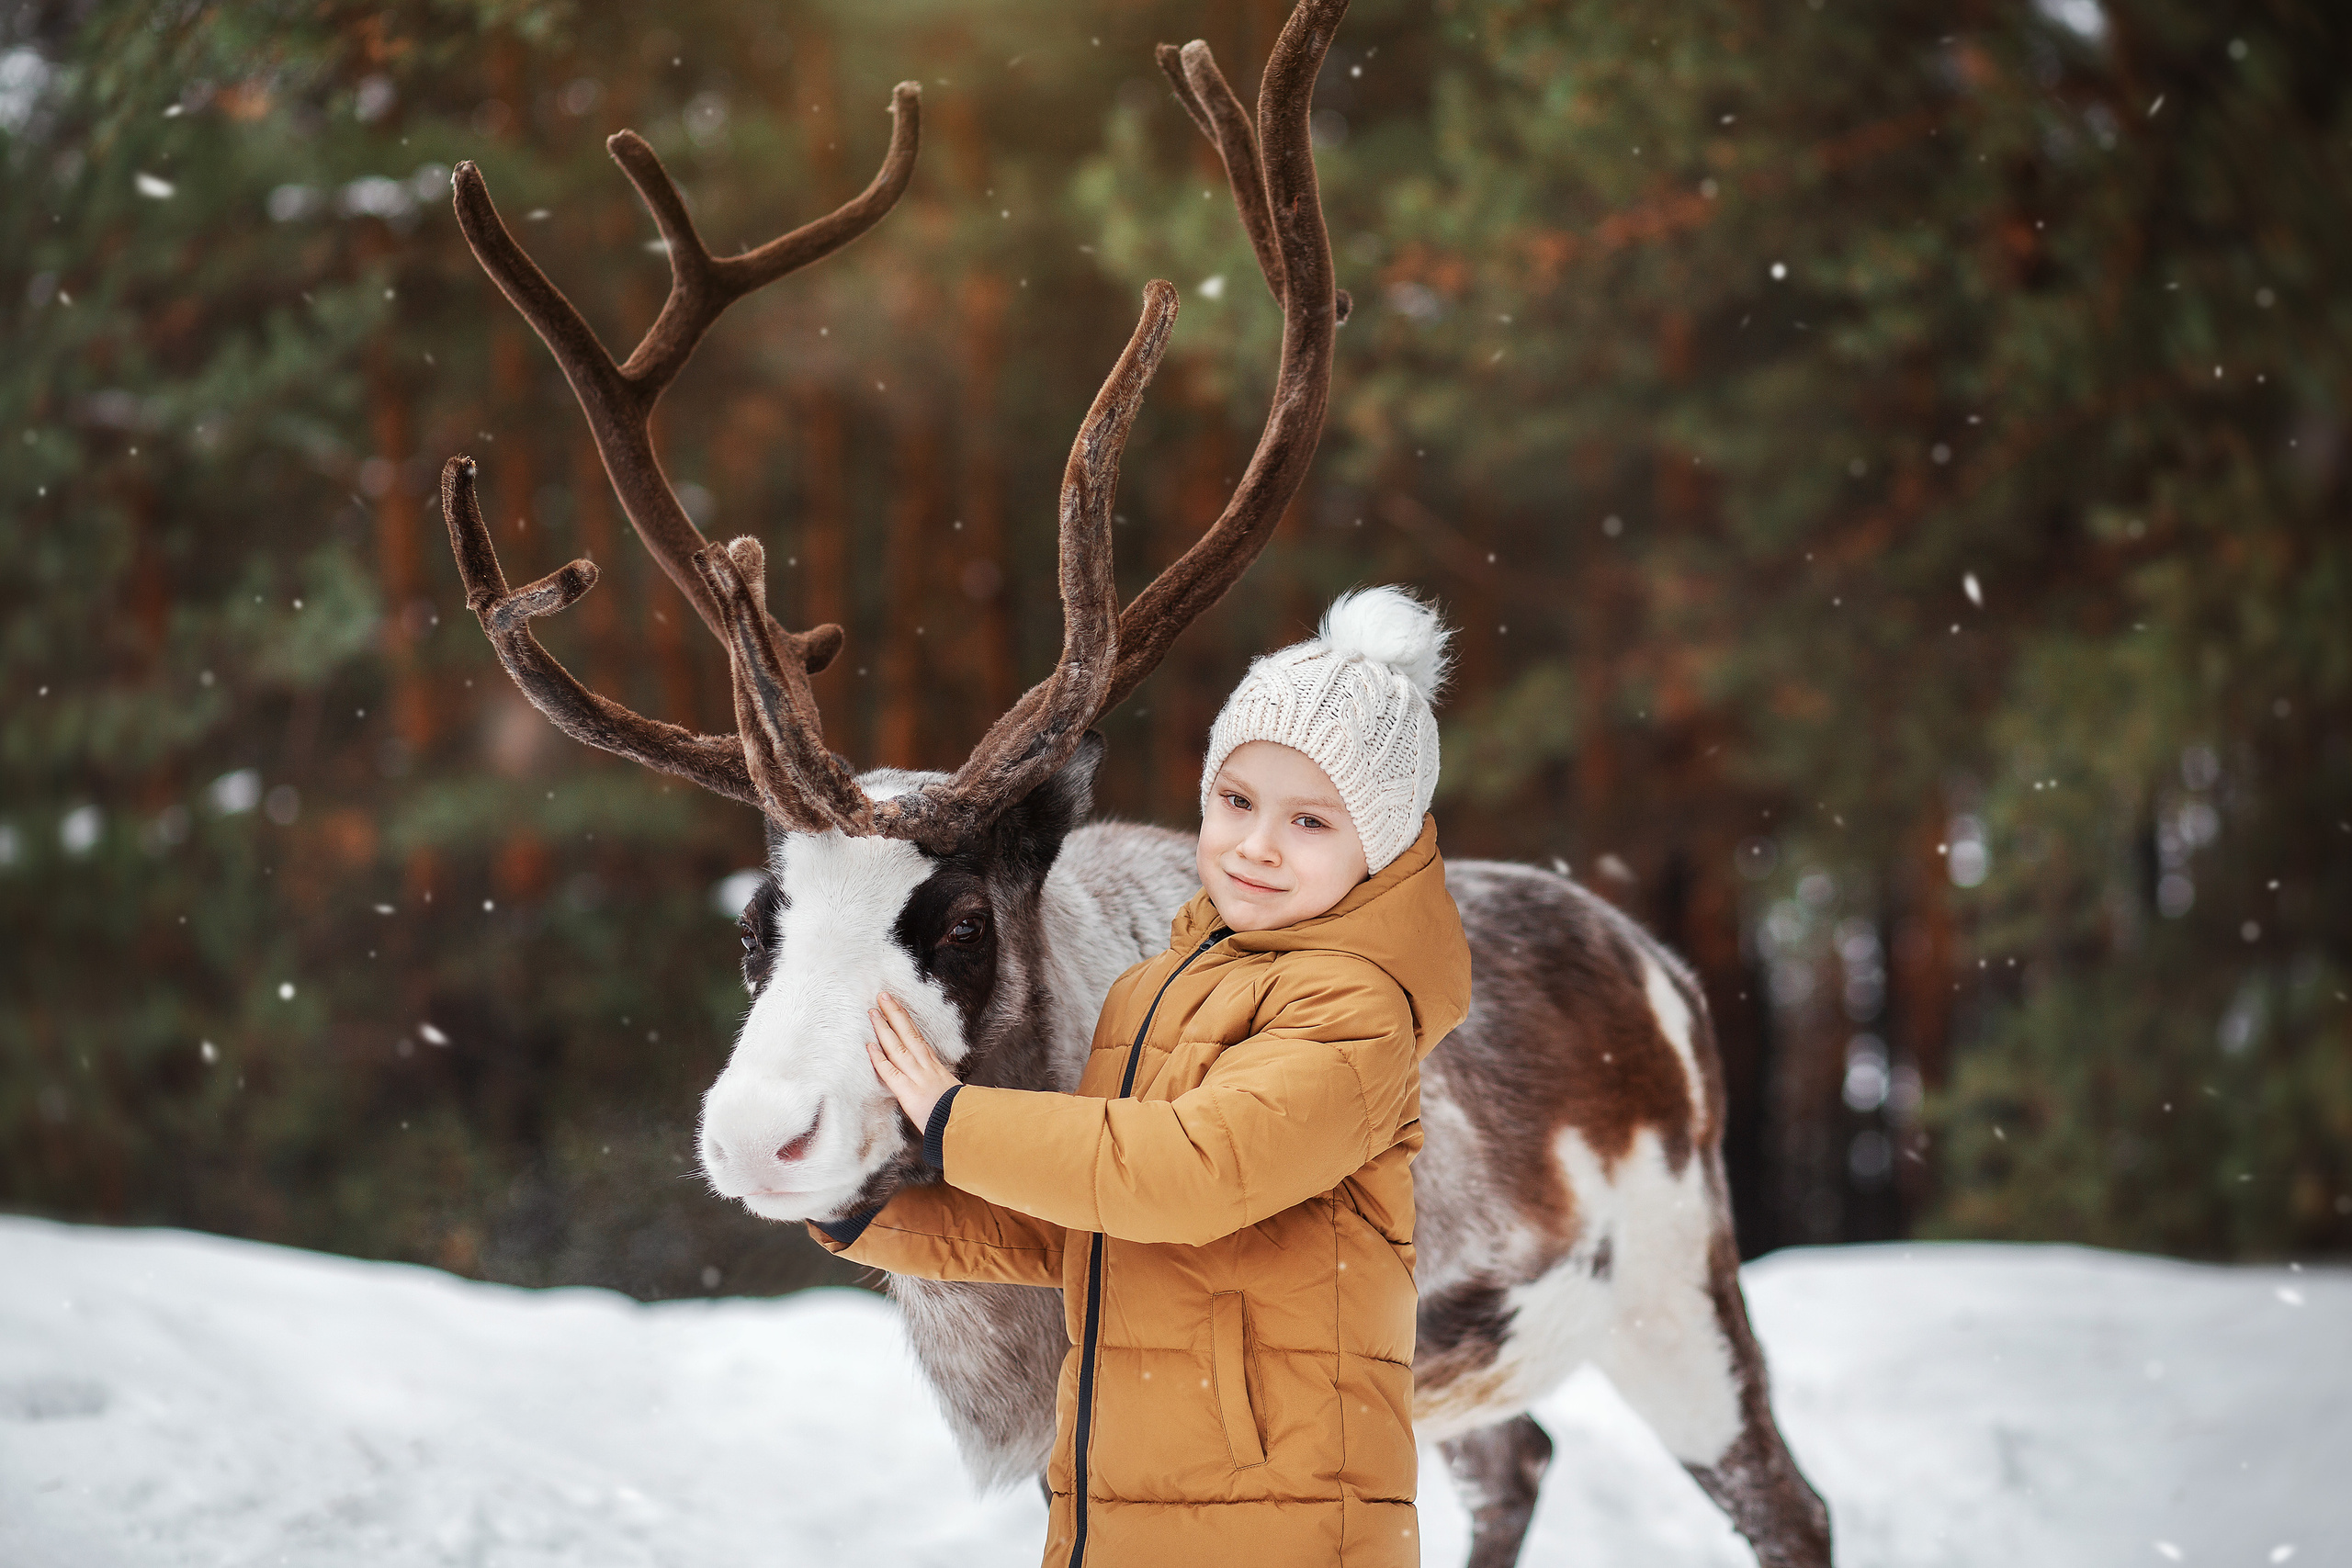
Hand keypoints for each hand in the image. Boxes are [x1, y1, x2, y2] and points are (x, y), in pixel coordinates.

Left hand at [867, 992, 959, 1131]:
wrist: (966, 1125)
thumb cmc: (960, 1112)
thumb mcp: (952, 1092)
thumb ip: (940, 1083)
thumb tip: (935, 1080)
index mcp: (935, 1066)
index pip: (917, 1038)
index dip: (905, 1021)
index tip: (896, 1006)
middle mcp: (926, 1067)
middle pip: (908, 1034)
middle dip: (895, 1013)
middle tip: (882, 995)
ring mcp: (918, 1078)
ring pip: (898, 1048)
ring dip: (884, 1028)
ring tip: (872, 1011)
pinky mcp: (909, 1093)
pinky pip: (891, 1073)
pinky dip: (879, 1059)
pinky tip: (869, 1046)